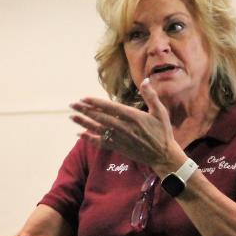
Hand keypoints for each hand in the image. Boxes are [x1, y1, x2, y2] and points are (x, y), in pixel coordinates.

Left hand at [69, 78, 185, 173]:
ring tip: (72, 117)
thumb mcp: (160, 112)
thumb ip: (151, 95)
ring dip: (84, 123)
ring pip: (98, 129)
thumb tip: (146, 80)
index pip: (110, 107)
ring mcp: (120, 138)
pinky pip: (101, 143)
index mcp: (133, 117)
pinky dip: (90, 139)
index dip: (95, 103)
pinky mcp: (118, 147)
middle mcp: (124, 127)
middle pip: (100, 117)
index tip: (84, 98)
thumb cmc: (163, 132)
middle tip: (72, 105)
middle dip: (85, 110)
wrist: (163, 155)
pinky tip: (80, 134)